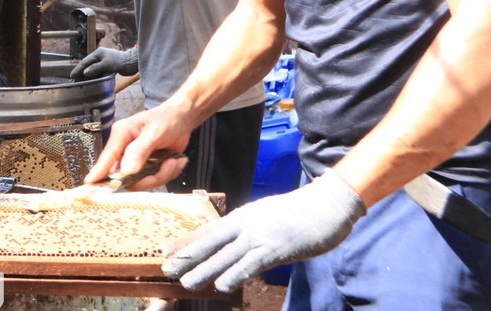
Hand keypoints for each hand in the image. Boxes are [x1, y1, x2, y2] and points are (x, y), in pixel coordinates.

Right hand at [70, 46, 138, 79]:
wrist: (133, 62)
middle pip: (88, 66)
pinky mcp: (109, 67)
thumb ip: (95, 68)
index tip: (72, 76)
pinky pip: (99, 72)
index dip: (78, 69)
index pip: (85, 62)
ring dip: (88, 76)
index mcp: (98, 53)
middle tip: (75, 81)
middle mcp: (100, 57)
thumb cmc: (120, 61)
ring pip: (94, 70)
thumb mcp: (106, 64)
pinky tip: (92, 83)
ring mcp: (104, 62)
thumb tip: (85, 73)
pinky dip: (95, 77)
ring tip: (82, 83)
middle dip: (82, 73)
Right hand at [85, 103, 191, 187]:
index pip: (108, 156)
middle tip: (167, 165)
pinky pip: (154, 180)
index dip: (99, 171)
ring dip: (162, 174)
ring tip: (173, 160)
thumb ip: (139, 151)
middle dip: (149, 176)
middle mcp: (125, 149)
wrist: (182, 120)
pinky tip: (174, 160)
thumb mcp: (154, 133)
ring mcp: (136, 160)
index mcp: (121, 135)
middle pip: (126, 176)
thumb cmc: (166, 119)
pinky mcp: (147, 167)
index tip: (90, 183)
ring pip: (142, 181)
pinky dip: (168, 173)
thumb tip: (126, 170)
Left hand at [162, 169, 365, 292]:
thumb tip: (234, 247)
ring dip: (204, 270)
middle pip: (209, 243)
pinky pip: (251, 264)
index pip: (207, 231)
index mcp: (241, 217)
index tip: (163, 250)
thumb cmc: (298, 213)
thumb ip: (249, 231)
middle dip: (186, 257)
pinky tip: (222, 285)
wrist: (327, 205)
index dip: (185, 242)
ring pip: (225, 256)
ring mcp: (259, 237)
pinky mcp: (276, 249)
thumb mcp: (265, 217)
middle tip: (165, 268)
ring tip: (185, 282)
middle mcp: (245, 225)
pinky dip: (235, 275)